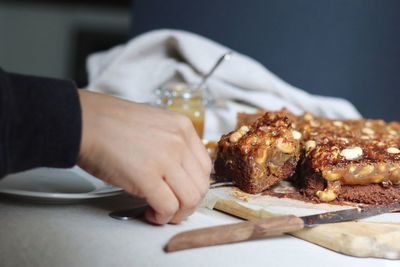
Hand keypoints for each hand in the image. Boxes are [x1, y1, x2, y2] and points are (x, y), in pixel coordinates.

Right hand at [78, 90, 211, 224]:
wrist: (83, 120)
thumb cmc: (108, 123)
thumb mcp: (153, 123)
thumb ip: (170, 143)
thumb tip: (177, 172)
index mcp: (182, 127)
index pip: (205, 167)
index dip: (195, 186)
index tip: (183, 193)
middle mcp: (179, 141)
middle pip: (201, 185)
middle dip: (189, 204)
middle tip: (174, 209)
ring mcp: (166, 158)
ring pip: (190, 199)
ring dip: (177, 214)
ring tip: (161, 212)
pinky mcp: (147, 176)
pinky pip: (168, 207)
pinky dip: (161, 217)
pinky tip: (150, 213)